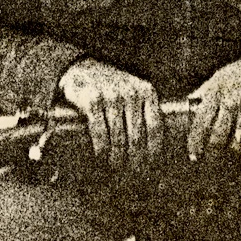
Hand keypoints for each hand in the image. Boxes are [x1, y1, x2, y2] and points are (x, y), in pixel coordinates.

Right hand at [58, 57, 163, 172]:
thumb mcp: (134, 91)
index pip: (155, 126)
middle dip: (135, 159)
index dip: (154, 149)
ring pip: (118, 137)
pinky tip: (102, 156)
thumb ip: (145, 110)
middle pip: (137, 136)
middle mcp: (131, 92)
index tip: (151, 163)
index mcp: (147, 91)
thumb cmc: (112, 87)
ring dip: (117, 157)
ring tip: (116, 166)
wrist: (82, 69)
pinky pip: (100, 132)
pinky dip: (101, 148)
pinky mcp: (92, 100)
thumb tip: (158, 144)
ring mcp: (111, 96)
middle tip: (133, 171)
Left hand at [187, 44, 240, 160]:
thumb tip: (191, 107)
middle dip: (217, 150)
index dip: (195, 143)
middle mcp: (233, 99)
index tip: (193, 156)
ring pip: (240, 142)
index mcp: (218, 89)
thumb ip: (208, 91)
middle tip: (218, 156)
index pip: (201, 122)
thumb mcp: (225, 75)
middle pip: (218, 138)